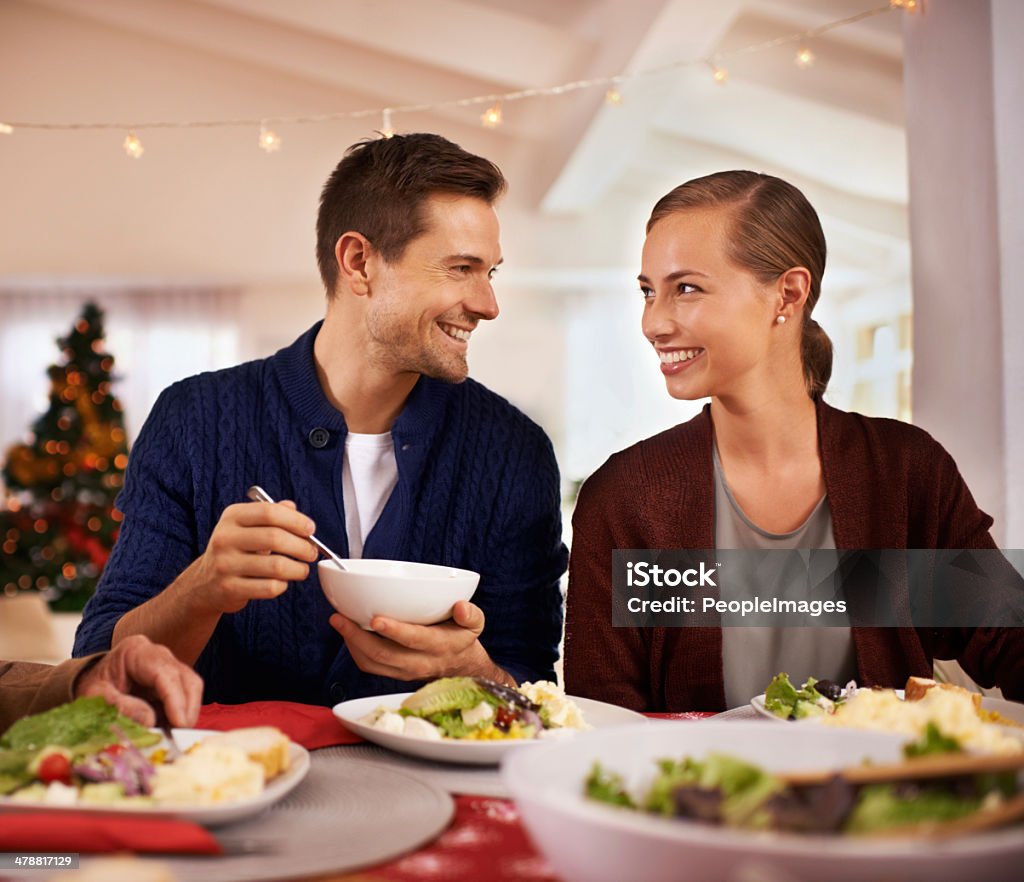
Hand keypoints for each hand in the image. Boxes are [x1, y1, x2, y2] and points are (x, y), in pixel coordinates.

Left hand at [76, 635, 203, 727]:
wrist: (90, 683)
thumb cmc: (91, 687)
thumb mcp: (95, 698)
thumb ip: (119, 706)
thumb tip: (150, 720)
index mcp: (136, 651)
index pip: (165, 672)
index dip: (176, 698)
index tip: (179, 723)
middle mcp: (158, 655)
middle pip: (186, 679)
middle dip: (186, 709)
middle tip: (178, 735)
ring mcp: (168, 667)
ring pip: (191, 688)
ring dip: (186, 714)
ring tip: (172, 735)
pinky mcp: (173, 682)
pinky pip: (186, 698)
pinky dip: (180, 716)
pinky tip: (168, 729)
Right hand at [188, 499, 318, 614]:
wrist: (205, 583)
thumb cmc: (236, 550)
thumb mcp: (247, 526)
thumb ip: (270, 514)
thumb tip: (292, 507)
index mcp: (232, 516)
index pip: (269, 512)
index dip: (296, 520)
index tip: (311, 529)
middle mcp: (225, 538)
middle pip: (275, 538)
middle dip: (302, 546)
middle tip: (312, 552)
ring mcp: (225, 564)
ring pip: (276, 566)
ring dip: (298, 569)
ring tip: (302, 569)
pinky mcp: (229, 589)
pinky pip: (269, 588)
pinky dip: (283, 585)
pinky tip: (282, 582)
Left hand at [330, 601, 513, 683]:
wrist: (461, 667)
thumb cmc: (462, 638)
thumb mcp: (475, 624)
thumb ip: (471, 614)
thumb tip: (460, 606)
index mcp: (439, 647)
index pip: (414, 639)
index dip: (394, 630)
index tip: (375, 618)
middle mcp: (419, 663)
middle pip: (383, 654)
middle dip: (357, 636)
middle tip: (339, 617)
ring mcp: (403, 671)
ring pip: (371, 663)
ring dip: (351, 643)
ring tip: (338, 622)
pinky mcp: (393, 673)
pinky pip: (369, 666)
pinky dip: (355, 650)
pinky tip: (348, 633)